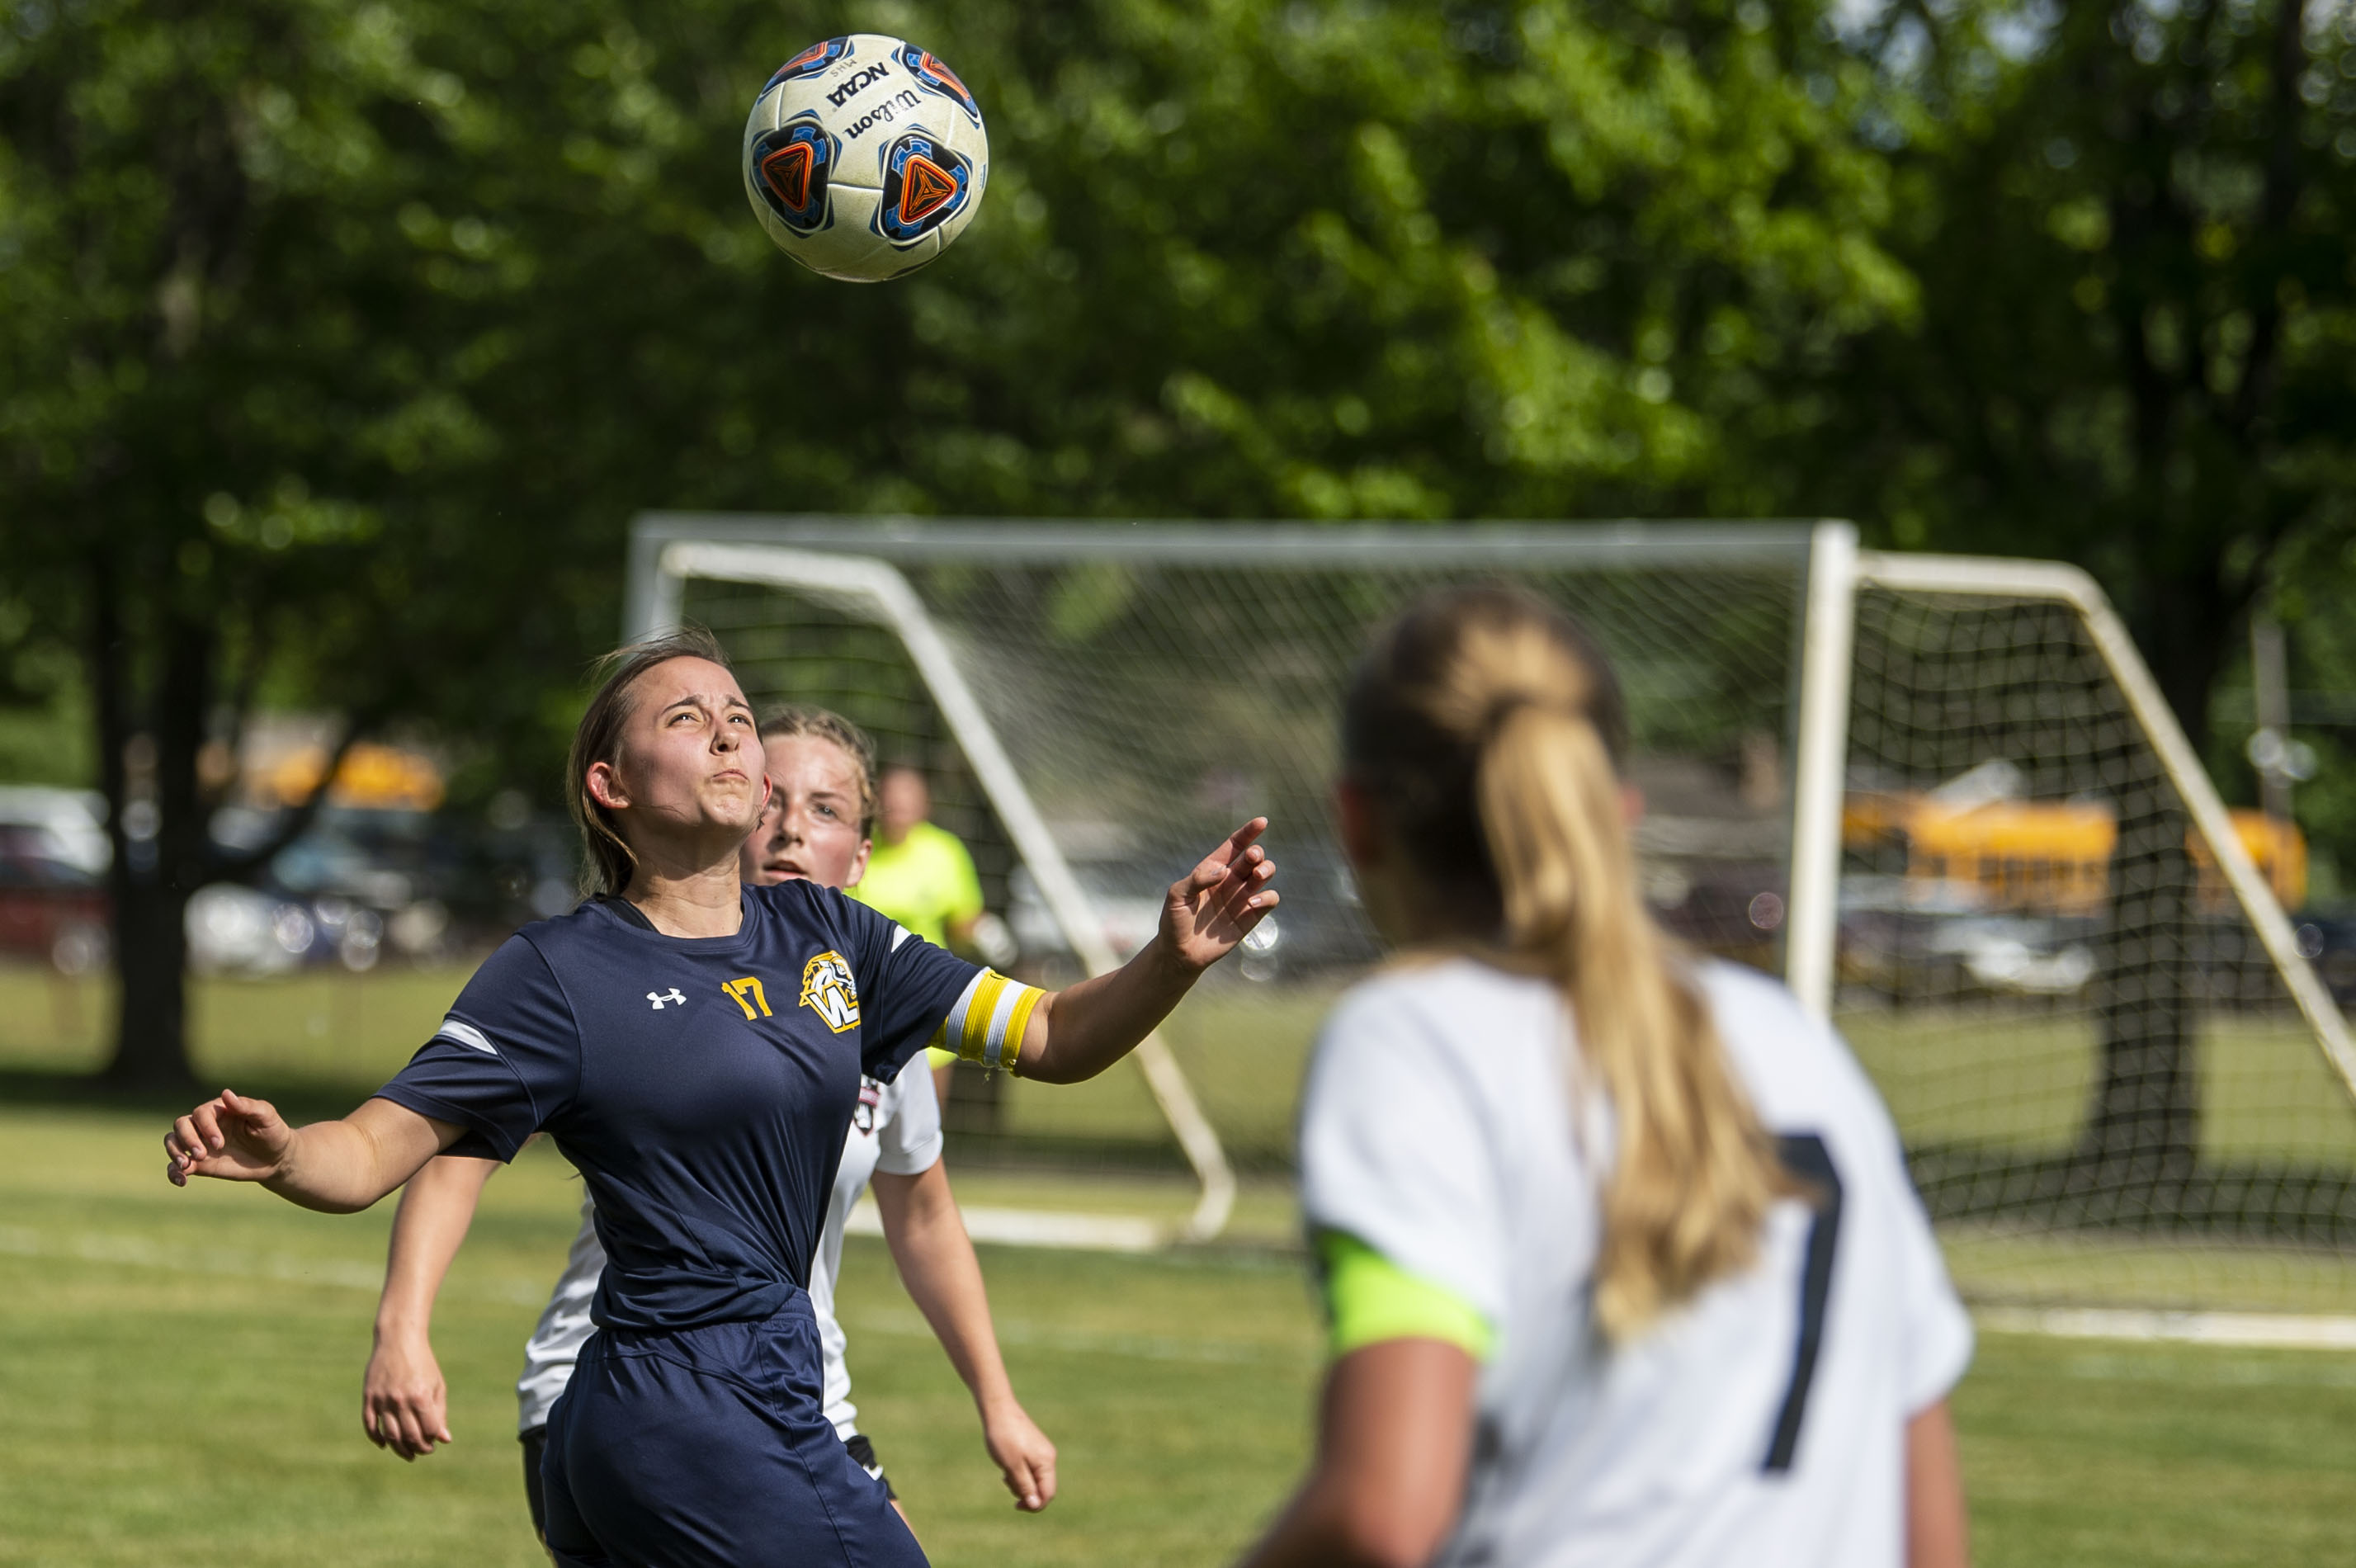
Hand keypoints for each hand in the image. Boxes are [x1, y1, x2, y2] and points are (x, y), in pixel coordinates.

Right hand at [165, 1090, 293, 1185]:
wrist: (276, 1158)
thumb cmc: (273, 1132)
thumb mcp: (266, 1117)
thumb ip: (247, 1106)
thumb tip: (226, 1093)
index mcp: (220, 1110)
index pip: (201, 1113)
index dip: (205, 1127)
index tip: (220, 1143)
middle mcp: (206, 1125)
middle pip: (181, 1125)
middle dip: (186, 1139)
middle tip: (202, 1154)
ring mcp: (201, 1144)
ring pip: (173, 1141)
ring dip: (174, 1152)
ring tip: (186, 1166)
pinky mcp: (199, 1164)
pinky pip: (177, 1166)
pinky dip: (173, 1172)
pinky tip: (182, 1181)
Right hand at [363, 1331, 453, 1460]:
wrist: (398, 1340)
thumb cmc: (422, 1363)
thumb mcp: (437, 1384)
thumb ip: (439, 1412)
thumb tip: (444, 1439)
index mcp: (421, 1396)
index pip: (428, 1430)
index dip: (431, 1442)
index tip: (433, 1444)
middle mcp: (401, 1400)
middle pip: (409, 1436)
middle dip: (418, 1448)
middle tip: (421, 1451)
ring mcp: (383, 1399)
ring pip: (389, 1435)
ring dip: (399, 1449)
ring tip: (408, 1453)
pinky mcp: (369, 1397)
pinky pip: (370, 1425)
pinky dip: (376, 1438)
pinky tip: (384, 1444)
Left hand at [982, 1398, 1057, 1511]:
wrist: (998, 1411)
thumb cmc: (1004, 1438)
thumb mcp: (1013, 1467)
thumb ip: (1026, 1486)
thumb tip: (1036, 1505)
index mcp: (1046, 1462)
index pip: (1048, 1494)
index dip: (1034, 1505)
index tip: (1016, 1505)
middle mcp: (1048, 1458)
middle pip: (1042, 1488)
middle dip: (1025, 1492)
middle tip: (1006, 1482)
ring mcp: (1041, 1452)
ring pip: (1034, 1479)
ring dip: (1020, 1482)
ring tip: (1005, 1473)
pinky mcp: (1033, 1448)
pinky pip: (1030, 1469)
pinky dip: (1019, 1473)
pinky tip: (1006, 1467)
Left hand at [1159, 818, 1278, 971]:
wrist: (1179, 953)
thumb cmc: (1174, 921)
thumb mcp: (1177, 895)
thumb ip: (1198, 879)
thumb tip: (1223, 871)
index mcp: (1212, 869)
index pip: (1234, 845)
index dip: (1248, 832)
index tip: (1262, 822)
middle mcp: (1230, 881)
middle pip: (1252, 859)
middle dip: (1257, 854)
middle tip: (1252, 858)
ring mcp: (1241, 898)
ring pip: (1264, 875)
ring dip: (1266, 870)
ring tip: (1257, 875)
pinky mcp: (1250, 918)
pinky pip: (1269, 900)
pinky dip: (1267, 897)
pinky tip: (1253, 903)